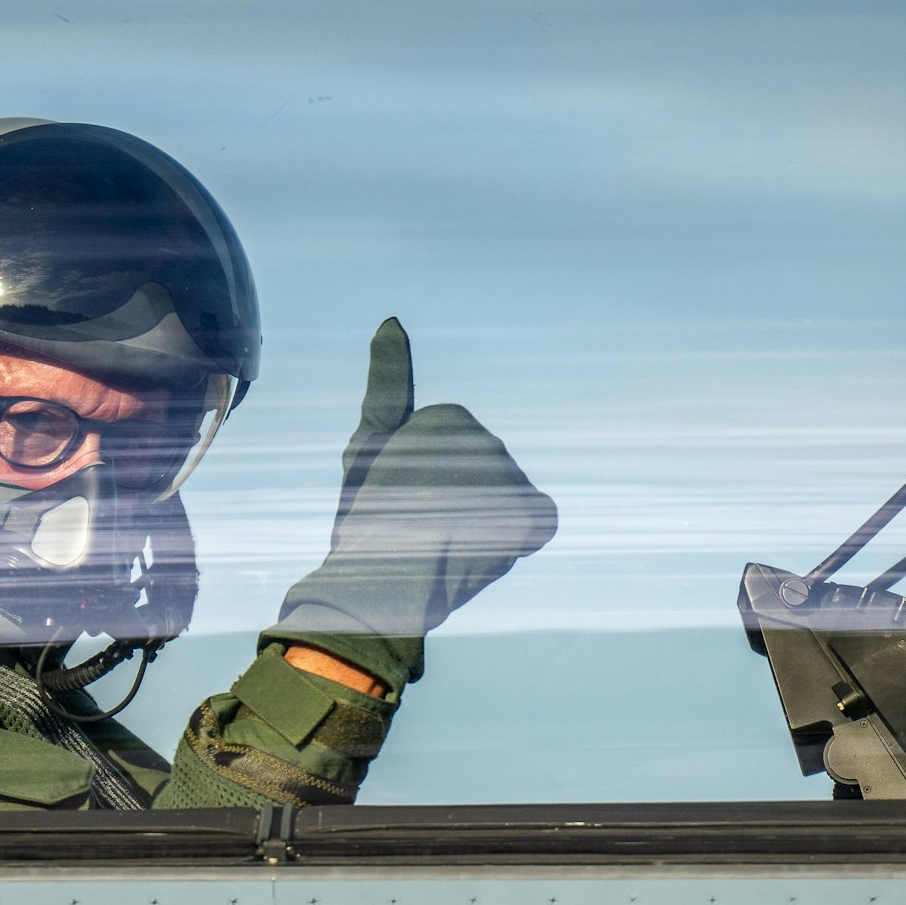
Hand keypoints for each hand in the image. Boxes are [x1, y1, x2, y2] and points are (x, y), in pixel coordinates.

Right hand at [268, 318, 556, 694]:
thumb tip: (392, 321)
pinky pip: (538, 522)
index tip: (402, 498)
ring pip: (507, 501)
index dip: (426, 480)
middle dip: (460, 500)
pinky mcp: (531, 518)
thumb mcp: (367, 445)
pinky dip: (521, 538)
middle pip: (486, 473)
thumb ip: (388, 383)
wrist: (379, 583)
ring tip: (444, 543)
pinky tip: (488, 549)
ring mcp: (512, 481)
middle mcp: (487, 441)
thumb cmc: (366, 517)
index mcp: (450, 418)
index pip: (456, 448)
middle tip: (421, 525)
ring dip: (485, 523)